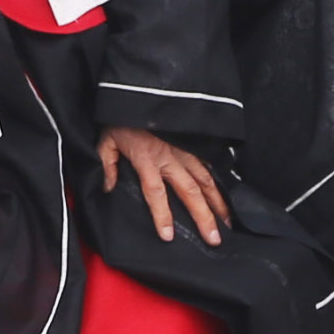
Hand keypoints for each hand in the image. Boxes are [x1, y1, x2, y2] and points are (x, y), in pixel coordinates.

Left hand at [97, 125, 227, 245]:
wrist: (137, 94)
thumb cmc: (120, 120)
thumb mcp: (106, 141)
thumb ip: (107, 165)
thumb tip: (108, 188)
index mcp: (146, 159)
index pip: (155, 192)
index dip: (162, 214)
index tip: (169, 235)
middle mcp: (169, 157)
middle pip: (189, 191)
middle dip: (203, 216)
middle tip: (213, 239)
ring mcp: (184, 151)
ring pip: (205, 180)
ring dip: (217, 202)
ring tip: (227, 223)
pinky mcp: (192, 145)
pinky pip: (208, 166)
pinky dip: (219, 182)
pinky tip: (226, 197)